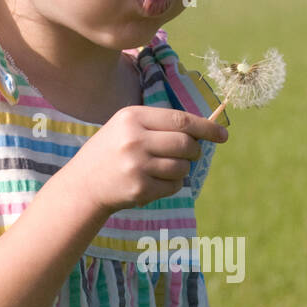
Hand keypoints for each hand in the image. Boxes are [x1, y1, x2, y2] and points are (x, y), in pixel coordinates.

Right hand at [70, 105, 228, 213]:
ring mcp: (136, 166)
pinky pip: (174, 186)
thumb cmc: (112, 151)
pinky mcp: (139, 189)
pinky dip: (172, 185)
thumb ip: (161, 124)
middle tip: (189, 154)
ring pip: (182, 167)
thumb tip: (207, 128)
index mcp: (132, 117)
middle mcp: (134, 140)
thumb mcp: (128, 127)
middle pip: (186, 144)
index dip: (206, 128)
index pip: (180, 120)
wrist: (83, 184)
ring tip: (163, 168)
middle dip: (195, 151)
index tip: (222, 134)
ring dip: (182, 169)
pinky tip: (155, 182)